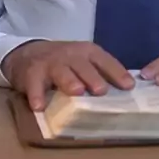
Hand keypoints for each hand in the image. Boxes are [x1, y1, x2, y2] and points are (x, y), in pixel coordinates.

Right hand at [1, 40, 134, 110]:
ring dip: (69, 81)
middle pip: (83, 65)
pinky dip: (36, 94)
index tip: (129, 86)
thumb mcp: (83, 62)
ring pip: (61, 71)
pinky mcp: (32, 72)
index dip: (117, 72)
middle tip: (101, 90)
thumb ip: (100, 73)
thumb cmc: (64, 62)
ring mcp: (50, 62)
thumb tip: (126, 92)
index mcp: (87, 52)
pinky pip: (34, 84)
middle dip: (92, 77)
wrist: (29, 54)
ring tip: (76, 92)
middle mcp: (70, 55)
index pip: (104, 60)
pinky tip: (39, 106)